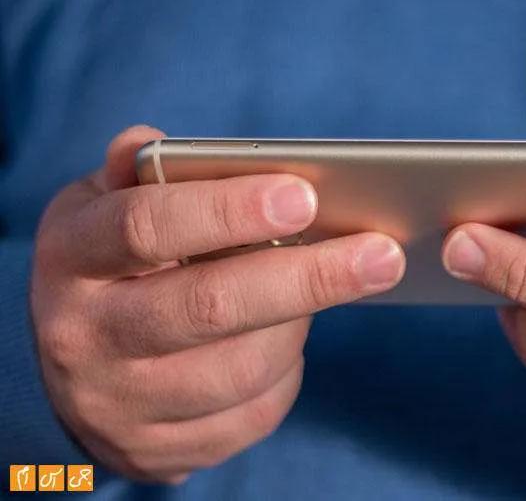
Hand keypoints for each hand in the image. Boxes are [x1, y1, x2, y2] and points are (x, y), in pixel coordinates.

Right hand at [31, 126, 404, 482]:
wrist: (74, 374)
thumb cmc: (113, 268)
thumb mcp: (105, 209)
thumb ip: (135, 176)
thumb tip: (153, 142)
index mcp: (72, 256)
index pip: (146, 227)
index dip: (228, 211)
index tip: (306, 197)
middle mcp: (83, 336)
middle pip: (209, 306)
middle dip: (309, 278)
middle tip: (383, 255)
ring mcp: (117, 404)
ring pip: (242, 369)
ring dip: (300, 324)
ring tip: (322, 289)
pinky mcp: (156, 452)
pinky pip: (252, 415)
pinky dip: (287, 373)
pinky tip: (286, 340)